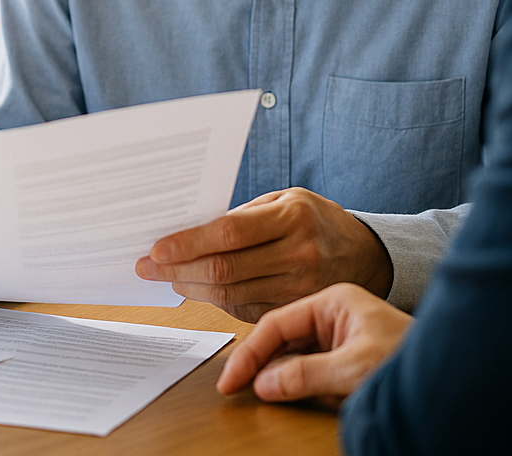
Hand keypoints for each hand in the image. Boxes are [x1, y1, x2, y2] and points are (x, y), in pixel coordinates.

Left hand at [135, 187, 393, 321]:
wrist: (364, 255)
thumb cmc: (314, 219)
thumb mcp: (285, 200)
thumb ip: (243, 215)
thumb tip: (189, 231)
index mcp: (292, 218)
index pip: (229, 234)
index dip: (188, 244)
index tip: (157, 248)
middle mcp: (297, 255)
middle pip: (224, 269)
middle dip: (177, 269)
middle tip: (147, 266)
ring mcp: (298, 289)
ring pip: (229, 294)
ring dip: (190, 287)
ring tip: (165, 276)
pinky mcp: (293, 311)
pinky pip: (243, 309)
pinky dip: (213, 300)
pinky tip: (195, 288)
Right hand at [216, 282, 411, 402]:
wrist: (455, 377)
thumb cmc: (412, 359)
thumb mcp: (354, 369)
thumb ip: (305, 376)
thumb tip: (264, 385)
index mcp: (333, 300)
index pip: (277, 323)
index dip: (250, 353)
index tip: (231, 380)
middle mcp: (333, 316)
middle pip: (282, 340)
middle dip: (260, 364)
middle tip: (235, 389)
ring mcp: (340, 338)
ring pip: (293, 358)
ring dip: (279, 378)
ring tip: (259, 395)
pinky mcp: (346, 361)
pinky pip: (310, 372)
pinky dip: (297, 387)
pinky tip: (288, 397)